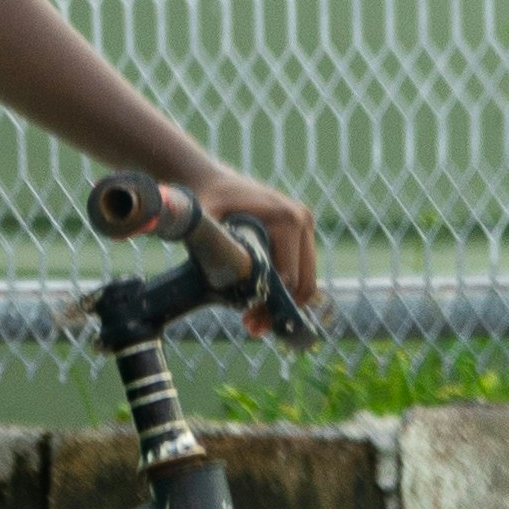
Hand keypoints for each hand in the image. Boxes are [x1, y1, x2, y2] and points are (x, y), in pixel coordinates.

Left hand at [201, 164, 322, 332]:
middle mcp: (303, 220)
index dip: (270, 301)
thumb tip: (210, 258)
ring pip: (304, 278)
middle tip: (252, 328)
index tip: (250, 320)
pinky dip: (284, 290)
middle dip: (280, 308)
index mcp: (286, 219)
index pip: (289, 274)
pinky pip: (299, 269)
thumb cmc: (203, 198)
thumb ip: (208, 236)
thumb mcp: (203, 217)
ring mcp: (305, 226)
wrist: (208, 179)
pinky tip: (258, 306)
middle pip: (303, 280)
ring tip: (253, 323)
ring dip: (283, 303)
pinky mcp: (299, 233)